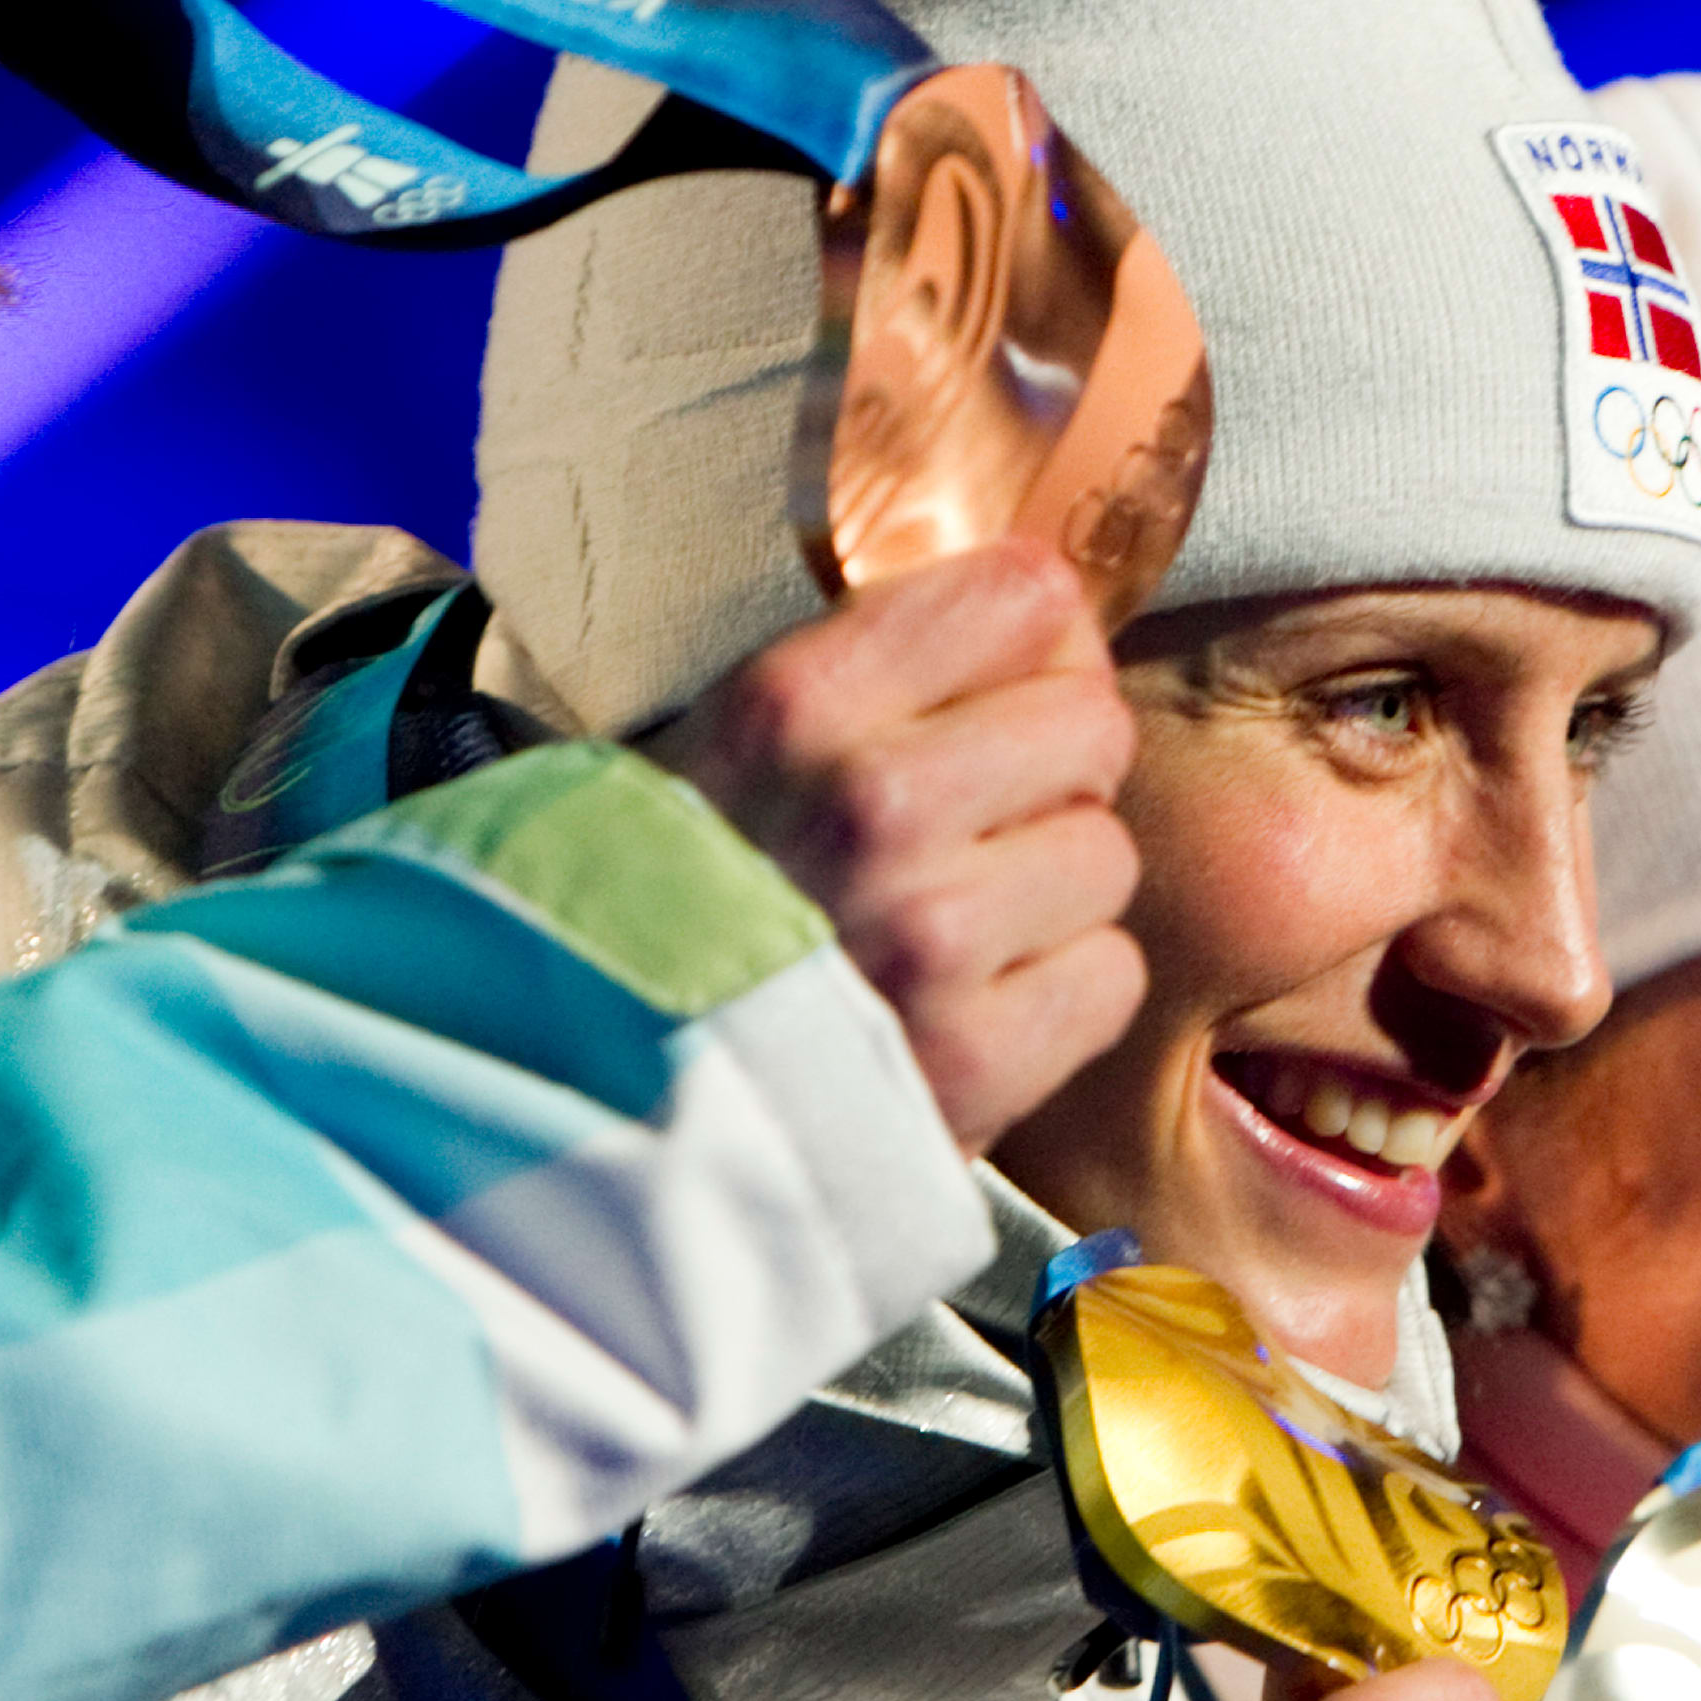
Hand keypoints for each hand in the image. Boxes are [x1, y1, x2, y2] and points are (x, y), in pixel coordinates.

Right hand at [645, 539, 1145, 1152]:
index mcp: (794, 704)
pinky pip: (1108, 977)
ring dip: (1049, 895)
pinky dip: (1055, 998)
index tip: (998, 695)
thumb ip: (872, 672)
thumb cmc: (666, 910)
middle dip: (1051, 774)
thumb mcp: (723, 746)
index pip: (1025, 599)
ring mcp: (930, 938)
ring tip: (951, 933)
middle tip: (974, 828)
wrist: (592, 1101)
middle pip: (1094, 726)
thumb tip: (1051, 615)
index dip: (1032, 650)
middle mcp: (872, 805)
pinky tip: (968, 1009)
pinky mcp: (977, 1058)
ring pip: (1106, 856)